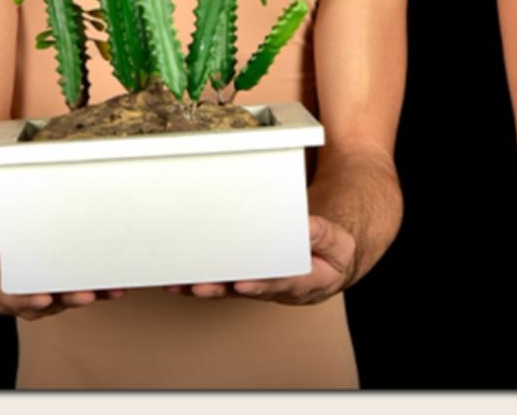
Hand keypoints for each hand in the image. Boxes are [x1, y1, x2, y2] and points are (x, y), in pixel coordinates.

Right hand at [0, 191, 124, 320]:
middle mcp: (29, 299)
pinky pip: (84, 291)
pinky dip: (102, 289)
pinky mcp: (64, 290)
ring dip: (93, 294)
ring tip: (111, 289)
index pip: (15, 299)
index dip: (30, 300)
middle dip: (69, 297)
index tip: (43, 298)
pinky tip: (118, 286)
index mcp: (3, 291)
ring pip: (71, 298)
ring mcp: (49, 296)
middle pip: (51, 302)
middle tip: (85, 293)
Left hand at [169, 215, 358, 304]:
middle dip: (220, 289)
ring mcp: (258, 286)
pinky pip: (221, 282)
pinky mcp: (244, 280)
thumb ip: (323, 236)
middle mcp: (276, 289)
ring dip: (202, 288)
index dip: (261, 285)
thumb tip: (305, 226)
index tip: (242, 284)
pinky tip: (177, 280)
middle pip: (244, 291)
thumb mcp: (339, 244)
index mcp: (304, 283)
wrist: (328, 265)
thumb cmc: (332, 254)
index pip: (280, 284)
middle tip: (198, 286)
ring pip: (227, 290)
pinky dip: (198, 281)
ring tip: (177, 284)